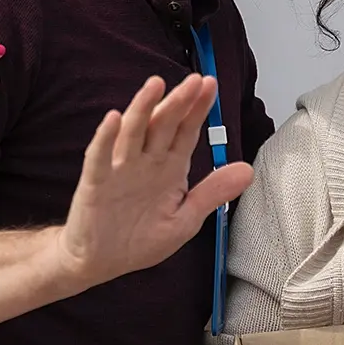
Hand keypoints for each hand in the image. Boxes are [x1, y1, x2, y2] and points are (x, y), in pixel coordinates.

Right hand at [57, 74, 254, 288]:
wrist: (100, 263)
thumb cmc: (141, 239)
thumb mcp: (185, 219)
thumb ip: (212, 193)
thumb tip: (248, 170)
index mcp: (169, 168)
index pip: (186, 131)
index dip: (198, 109)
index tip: (211, 85)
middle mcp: (145, 162)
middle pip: (163, 125)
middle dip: (179, 102)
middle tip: (194, 81)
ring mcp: (119, 169)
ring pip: (132, 132)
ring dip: (143, 108)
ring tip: (156, 85)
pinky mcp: (95, 182)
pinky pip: (99, 157)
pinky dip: (105, 138)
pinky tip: (113, 118)